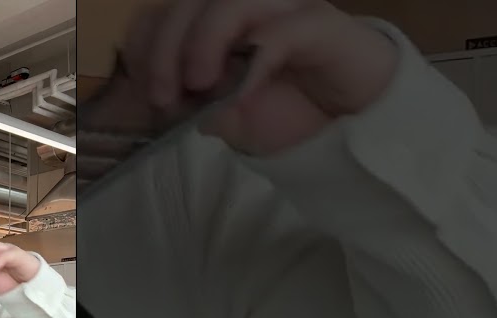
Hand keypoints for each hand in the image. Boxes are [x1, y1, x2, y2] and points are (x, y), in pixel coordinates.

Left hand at [122, 0, 399, 154]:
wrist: (356, 126)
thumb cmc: (291, 115)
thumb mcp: (230, 121)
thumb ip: (198, 110)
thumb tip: (172, 105)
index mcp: (218, 25)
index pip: (167, 12)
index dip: (146, 43)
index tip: (141, 87)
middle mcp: (248, 8)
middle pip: (192, 1)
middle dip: (165, 47)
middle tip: (162, 95)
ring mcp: (285, 10)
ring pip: (233, 0)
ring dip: (203, 41)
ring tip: (197, 87)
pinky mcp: (320, 25)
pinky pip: (282, 30)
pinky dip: (254, 60)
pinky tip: (241, 93)